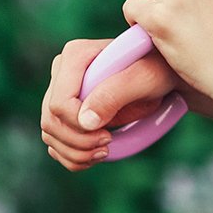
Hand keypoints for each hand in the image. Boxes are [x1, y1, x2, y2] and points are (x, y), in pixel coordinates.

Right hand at [40, 38, 180, 171]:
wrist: (162, 79)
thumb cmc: (158, 71)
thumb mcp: (146, 77)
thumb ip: (116, 93)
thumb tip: (85, 121)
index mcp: (76, 55)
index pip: (59, 103)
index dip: (78, 127)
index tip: (107, 134)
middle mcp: (62, 71)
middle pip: (51, 121)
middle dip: (78, 143)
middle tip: (108, 145)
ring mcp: (60, 92)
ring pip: (49, 134)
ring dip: (75, 153)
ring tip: (105, 151)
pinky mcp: (64, 112)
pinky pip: (54, 142)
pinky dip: (72, 157)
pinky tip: (95, 154)